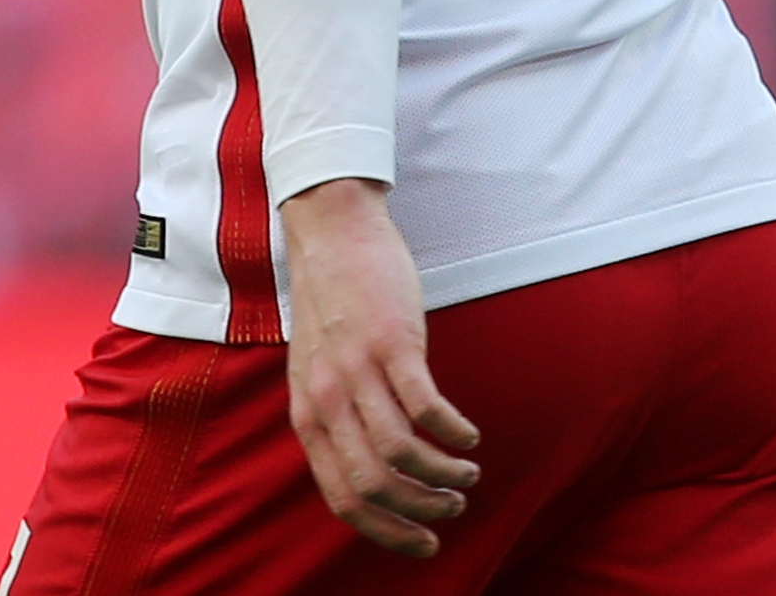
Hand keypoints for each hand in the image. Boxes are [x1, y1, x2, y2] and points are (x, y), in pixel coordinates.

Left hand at [279, 178, 481, 558]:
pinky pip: (426, 408)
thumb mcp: (315, 372)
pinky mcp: (391, 342)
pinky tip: (469, 436)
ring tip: (467, 474)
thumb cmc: (332, 305)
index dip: (387, 532)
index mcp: (307, 414)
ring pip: (402, 454)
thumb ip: (335, 419)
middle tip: (452, 509)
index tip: (423, 542)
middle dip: (421, 512)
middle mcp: (326, 399)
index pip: (343, 498)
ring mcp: (358, 370)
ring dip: (444, 476)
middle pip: (374, 485)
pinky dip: (453, 433)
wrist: (331, 233)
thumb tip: (370, 475)